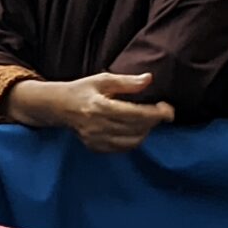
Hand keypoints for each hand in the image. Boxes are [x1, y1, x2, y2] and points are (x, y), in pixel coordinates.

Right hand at [13, 72, 175, 152]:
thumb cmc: (82, 90)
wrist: (58, 107)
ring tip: (147, 120)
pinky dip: (133, 140)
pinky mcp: (96, 148)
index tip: (169, 110)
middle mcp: (98, 126)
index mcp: (100, 107)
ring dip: (145, 131)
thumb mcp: (103, 80)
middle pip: (137, 129)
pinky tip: (134, 129)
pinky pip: (123, 148)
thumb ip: (127, 82)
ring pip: (132, 141)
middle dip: (154, 121)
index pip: (136, 114)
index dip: (156, 113)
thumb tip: (149, 79)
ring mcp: (96, 139)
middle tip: (161, 112)